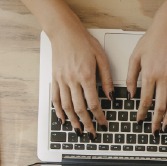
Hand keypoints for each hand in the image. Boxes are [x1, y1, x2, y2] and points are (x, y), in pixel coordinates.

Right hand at [49, 21, 112, 135]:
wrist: (64, 32)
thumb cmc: (84, 42)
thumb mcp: (102, 58)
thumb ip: (107, 79)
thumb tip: (111, 96)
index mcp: (86, 75)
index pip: (94, 103)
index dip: (99, 116)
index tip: (103, 123)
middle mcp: (72, 80)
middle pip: (80, 108)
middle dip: (87, 123)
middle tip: (92, 133)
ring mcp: (61, 80)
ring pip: (67, 107)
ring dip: (73, 121)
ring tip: (79, 130)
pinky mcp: (55, 78)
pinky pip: (56, 99)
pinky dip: (59, 111)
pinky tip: (63, 119)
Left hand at [128, 0, 166, 129]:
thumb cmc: (151, 40)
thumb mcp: (135, 57)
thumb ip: (130, 77)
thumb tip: (131, 94)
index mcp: (149, 74)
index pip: (145, 99)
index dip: (142, 112)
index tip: (140, 120)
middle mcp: (163, 77)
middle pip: (160, 105)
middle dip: (155, 120)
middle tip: (153, 130)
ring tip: (166, 126)